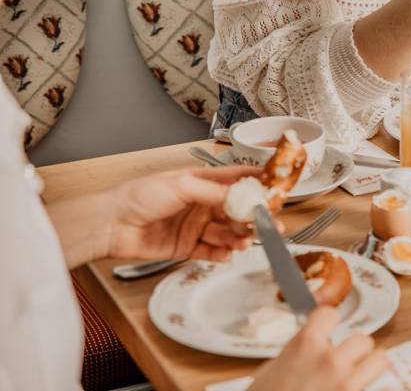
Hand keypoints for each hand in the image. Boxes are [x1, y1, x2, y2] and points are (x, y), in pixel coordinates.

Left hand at [106, 165, 262, 261]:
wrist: (112, 225)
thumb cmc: (139, 196)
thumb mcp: (181, 185)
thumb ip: (213, 191)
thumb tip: (239, 195)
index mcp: (201, 182)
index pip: (236, 179)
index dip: (256, 182)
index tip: (276, 187)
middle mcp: (201, 204)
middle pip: (236, 210)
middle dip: (254, 217)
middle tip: (270, 224)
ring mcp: (195, 226)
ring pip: (226, 232)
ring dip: (238, 237)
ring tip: (245, 242)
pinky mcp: (187, 247)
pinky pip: (211, 252)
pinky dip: (222, 254)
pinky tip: (228, 254)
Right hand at [249, 307, 389, 390]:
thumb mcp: (269, 374)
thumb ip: (292, 356)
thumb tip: (302, 352)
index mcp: (305, 347)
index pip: (329, 314)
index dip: (329, 323)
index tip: (330, 328)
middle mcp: (330, 361)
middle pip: (362, 339)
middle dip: (355, 350)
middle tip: (349, 361)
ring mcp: (347, 384)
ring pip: (381, 359)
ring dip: (372, 367)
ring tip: (365, 375)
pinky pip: (388, 390)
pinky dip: (384, 390)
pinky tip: (377, 390)